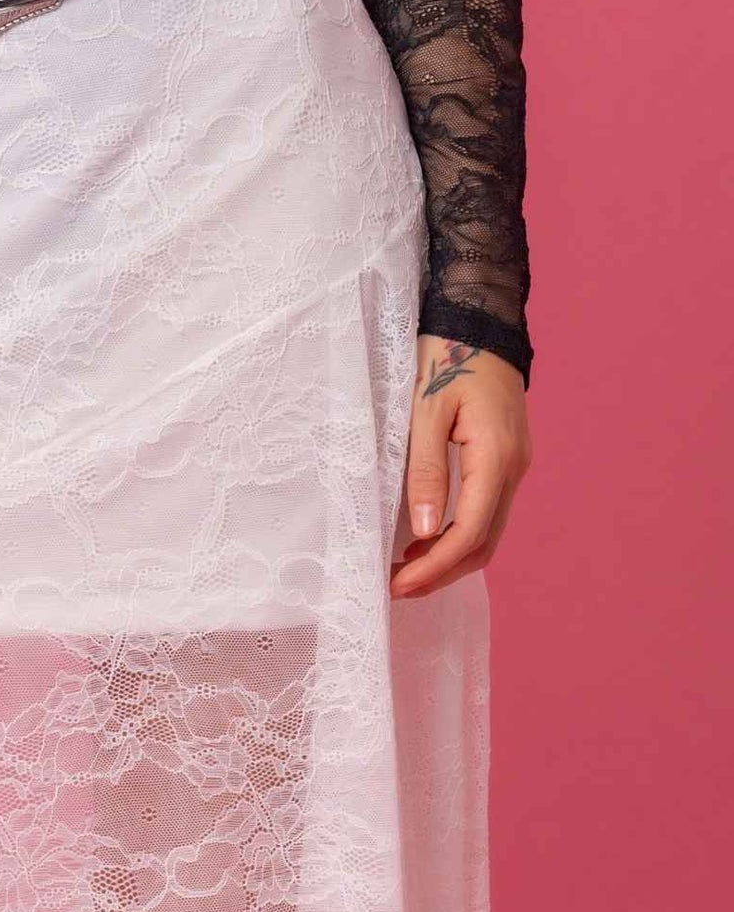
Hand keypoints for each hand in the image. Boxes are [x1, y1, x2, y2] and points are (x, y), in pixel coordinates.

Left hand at [390, 335, 531, 600]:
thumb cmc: (445, 357)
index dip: (435, 567)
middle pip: (484, 543)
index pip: (469, 533)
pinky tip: (424, 541)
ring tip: (405, 572)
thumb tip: (422, 531)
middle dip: (441, 573)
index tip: (397, 586)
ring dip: (449, 559)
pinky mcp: (505, 462)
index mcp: (496, 456)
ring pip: (487, 532)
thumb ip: (425, 471)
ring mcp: (514, 466)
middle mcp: (513, 468)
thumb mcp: (424, 411)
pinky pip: (486, 513)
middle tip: (396, 589)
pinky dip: (457, 537)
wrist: (478, 322)